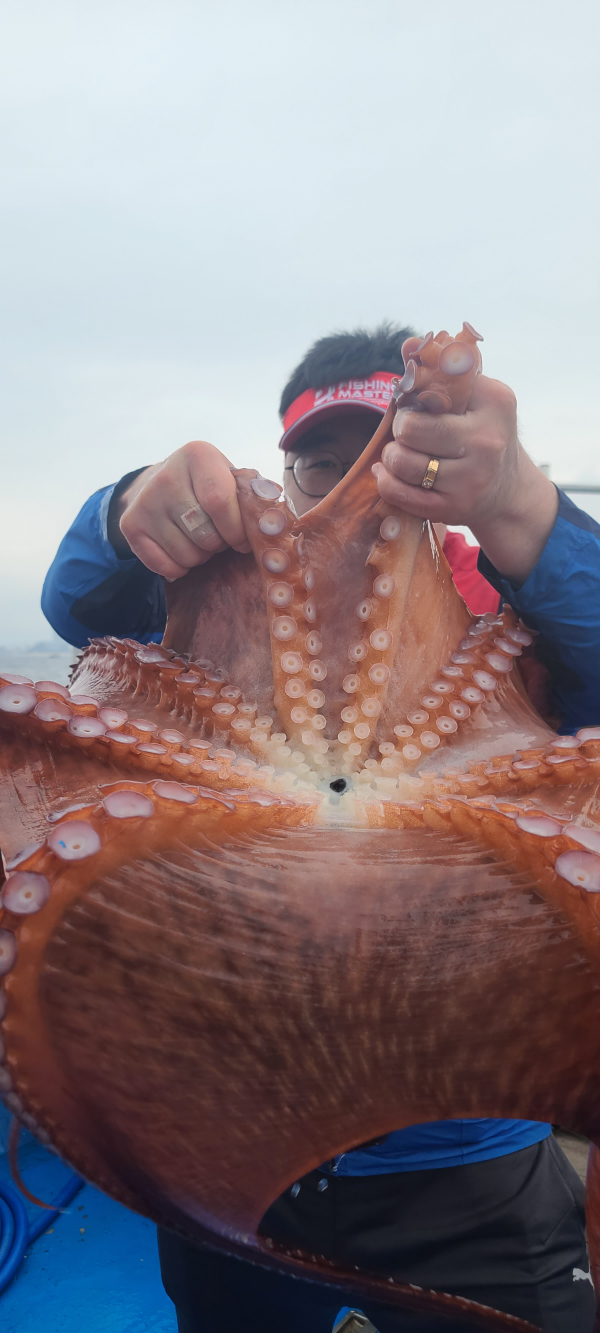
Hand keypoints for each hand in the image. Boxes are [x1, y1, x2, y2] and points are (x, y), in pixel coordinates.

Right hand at [116, 441, 251, 579]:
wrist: (158, 483)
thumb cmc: (207, 485)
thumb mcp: (231, 478)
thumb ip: (255, 496)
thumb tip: (274, 524)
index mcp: (198, 455)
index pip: (220, 502)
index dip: (237, 530)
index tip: (244, 540)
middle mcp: (166, 474)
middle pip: (205, 534)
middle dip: (220, 545)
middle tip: (219, 536)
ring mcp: (145, 501)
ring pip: (187, 554)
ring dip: (201, 557)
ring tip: (199, 539)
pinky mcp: (130, 525)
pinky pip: (165, 567)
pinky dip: (179, 568)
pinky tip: (181, 548)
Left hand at [372, 375, 558, 583]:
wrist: (508, 492)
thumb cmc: (484, 434)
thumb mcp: (476, 397)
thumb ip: (441, 369)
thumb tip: (409, 343)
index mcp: (494, 403)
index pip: (432, 387)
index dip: (414, 394)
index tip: (418, 401)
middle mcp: (485, 442)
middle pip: (410, 428)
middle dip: (400, 427)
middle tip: (406, 429)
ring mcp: (469, 480)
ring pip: (402, 462)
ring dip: (391, 455)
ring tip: (399, 452)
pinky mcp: (451, 509)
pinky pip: (400, 493)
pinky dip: (385, 480)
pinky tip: (387, 472)